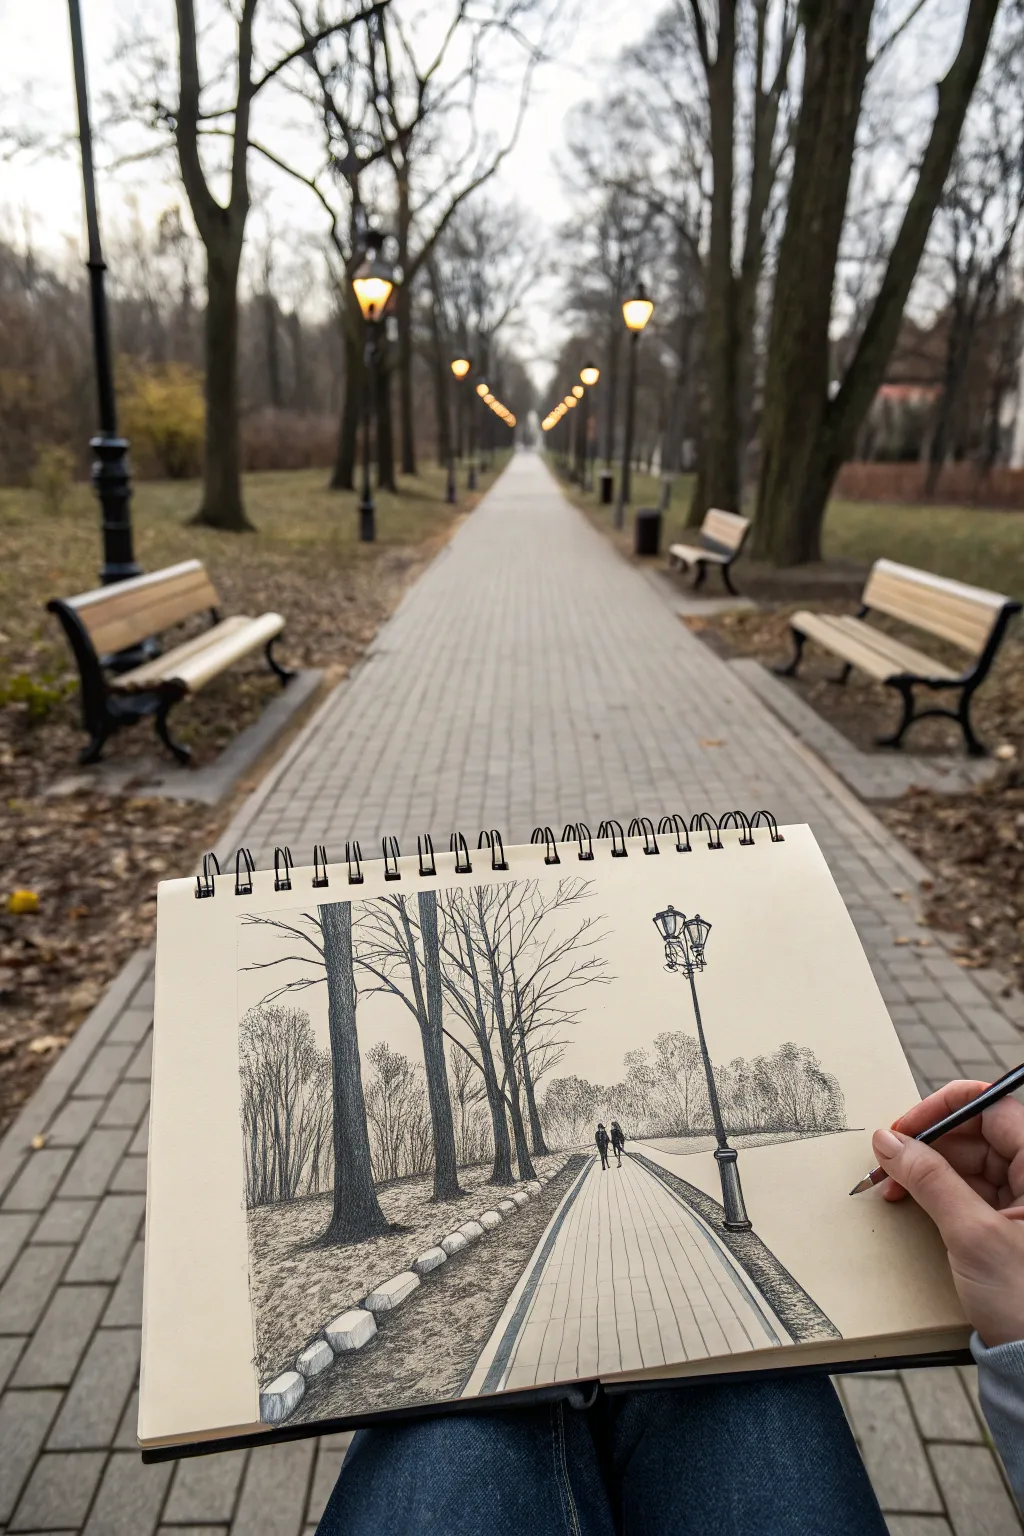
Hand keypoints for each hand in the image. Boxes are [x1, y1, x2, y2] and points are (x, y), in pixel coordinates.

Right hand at [871, 1079, 1023, 1347]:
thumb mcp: (972, 1235)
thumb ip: (929, 1179)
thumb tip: (889, 1140)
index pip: (991, 1108)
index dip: (943, 1109)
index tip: (904, 1127)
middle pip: (977, 1134)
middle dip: (928, 1145)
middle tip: (888, 1165)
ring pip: (971, 1164)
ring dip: (929, 1171)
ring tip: (895, 1189)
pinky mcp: (1014, 1227)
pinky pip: (973, 1193)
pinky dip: (941, 1195)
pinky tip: (915, 1205)